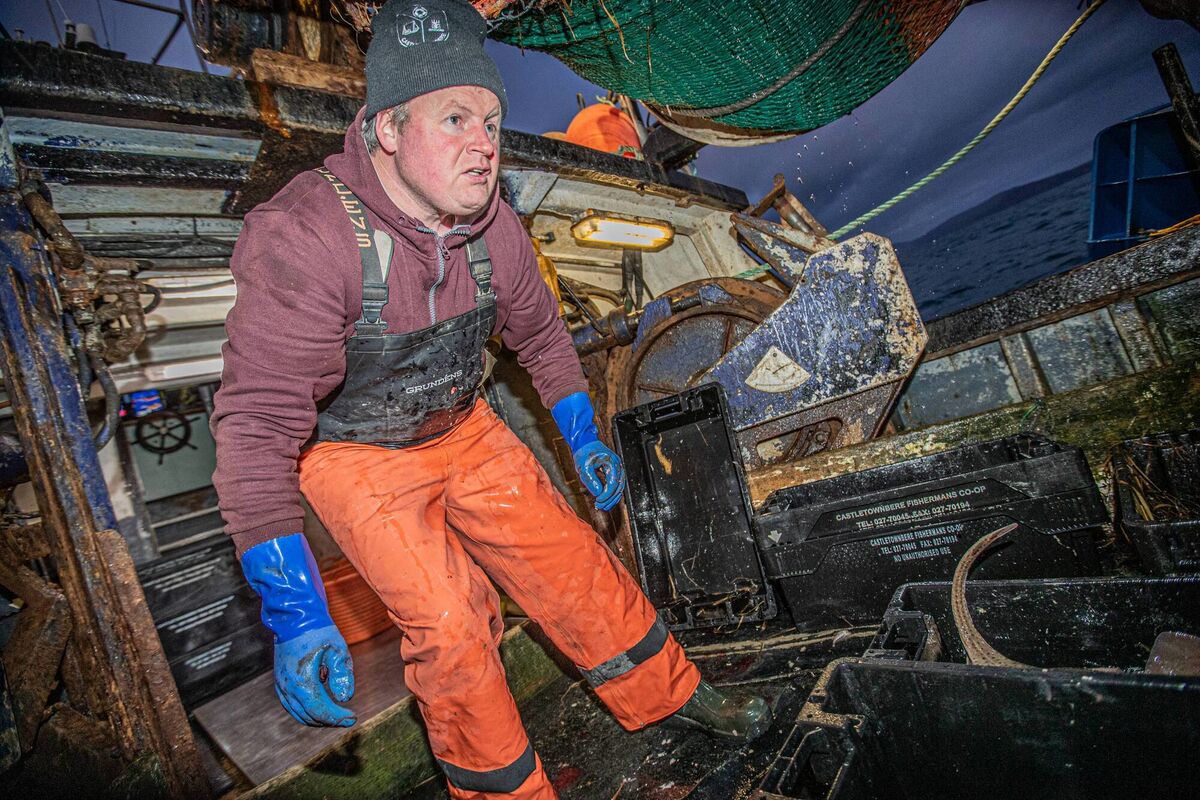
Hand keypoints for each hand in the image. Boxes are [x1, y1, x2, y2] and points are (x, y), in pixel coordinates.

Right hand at [240, 534, 356, 726]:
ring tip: (336, 713)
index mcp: (302, 681)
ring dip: (317, 717)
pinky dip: (306, 710)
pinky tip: (320, 705)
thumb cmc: (319, 630)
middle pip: (309, 716)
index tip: (353, 717)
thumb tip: (345, 698)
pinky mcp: (279, 681)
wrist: (295, 616)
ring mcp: (281, 684)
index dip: (337, 718)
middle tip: (346, 717)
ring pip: (298, 713)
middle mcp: (288, 687)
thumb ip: (342, 675)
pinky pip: (291, 704)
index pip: (320, 711)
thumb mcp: (338, 650)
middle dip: (329, 720)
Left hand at [551, 391, 625, 511]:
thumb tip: (598, 493)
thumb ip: (591, 480)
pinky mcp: (613, 471)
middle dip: (609, 499)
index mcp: (612, 464)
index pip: (612, 485)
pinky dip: (610, 493)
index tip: (598, 502)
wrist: (584, 442)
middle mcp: (617, 466)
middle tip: (600, 506)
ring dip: (611, 498)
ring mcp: (616, 469)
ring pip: (618, 488)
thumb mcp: (584, 467)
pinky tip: (603, 499)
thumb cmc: (584, 452)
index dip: (606, 496)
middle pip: (618, 488)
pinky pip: (614, 485)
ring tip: (602, 506)